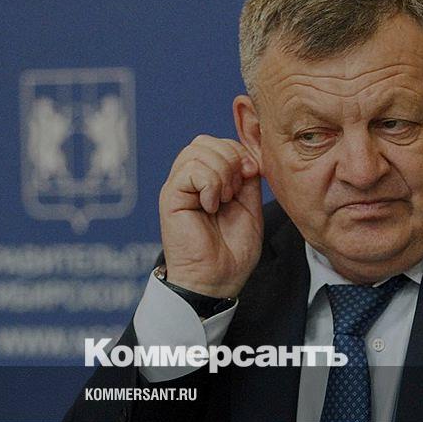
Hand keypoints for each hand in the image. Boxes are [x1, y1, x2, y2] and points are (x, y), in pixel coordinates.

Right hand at [158, 135, 262, 297]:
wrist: (217, 280)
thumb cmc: (232, 252)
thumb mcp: (249, 206)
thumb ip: (247, 179)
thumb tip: (246, 156)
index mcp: (207, 180)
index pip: (218, 143)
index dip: (239, 152)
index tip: (251, 175)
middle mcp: (189, 181)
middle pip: (204, 141)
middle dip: (230, 159)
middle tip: (236, 191)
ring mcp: (178, 188)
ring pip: (196, 151)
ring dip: (221, 173)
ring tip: (223, 201)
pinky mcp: (170, 198)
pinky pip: (189, 170)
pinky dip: (209, 185)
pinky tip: (211, 206)